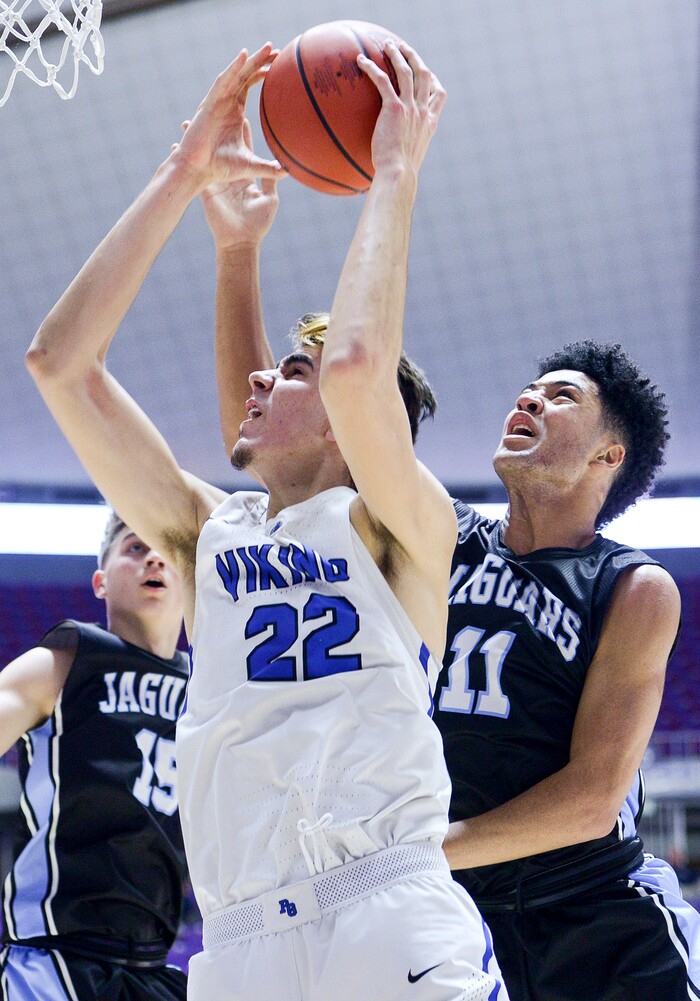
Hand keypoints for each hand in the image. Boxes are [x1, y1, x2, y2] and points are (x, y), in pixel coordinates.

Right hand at [171, 45, 286, 189]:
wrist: (198, 170)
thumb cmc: (220, 168)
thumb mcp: (250, 165)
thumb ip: (268, 167)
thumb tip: (288, 171)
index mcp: (235, 111)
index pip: (250, 85)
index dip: (263, 74)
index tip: (279, 66)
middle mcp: (226, 102)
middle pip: (245, 74)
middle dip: (260, 61)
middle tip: (278, 50)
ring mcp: (217, 101)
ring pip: (237, 74)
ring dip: (251, 60)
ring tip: (267, 48)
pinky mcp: (209, 103)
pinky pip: (223, 82)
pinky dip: (233, 68)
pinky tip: (244, 56)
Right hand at [199, 119, 280, 250]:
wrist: (240, 242)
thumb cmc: (258, 224)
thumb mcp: (269, 200)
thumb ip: (272, 183)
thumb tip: (284, 168)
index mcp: (246, 178)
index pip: (245, 151)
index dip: (243, 135)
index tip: (241, 116)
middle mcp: (230, 178)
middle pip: (222, 149)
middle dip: (217, 132)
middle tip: (213, 113)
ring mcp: (217, 183)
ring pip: (206, 157)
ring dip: (199, 142)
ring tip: (189, 124)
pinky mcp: (205, 191)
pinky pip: (195, 173)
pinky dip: (186, 160)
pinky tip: (176, 147)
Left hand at [357, 40, 446, 180]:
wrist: (399, 174)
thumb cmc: (400, 173)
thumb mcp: (410, 158)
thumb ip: (406, 147)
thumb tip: (394, 154)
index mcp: (430, 123)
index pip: (439, 94)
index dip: (433, 80)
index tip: (427, 73)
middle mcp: (423, 112)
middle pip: (424, 74)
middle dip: (414, 57)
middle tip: (403, 48)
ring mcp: (410, 108)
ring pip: (406, 71)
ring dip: (396, 54)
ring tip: (386, 45)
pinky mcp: (394, 108)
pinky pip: (382, 81)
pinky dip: (372, 68)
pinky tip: (361, 61)